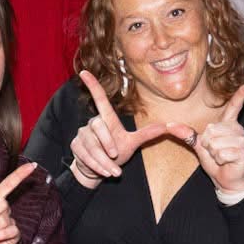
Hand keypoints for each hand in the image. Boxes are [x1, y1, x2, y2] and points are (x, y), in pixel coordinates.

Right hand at [68, 70, 191, 186]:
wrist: (99, 170)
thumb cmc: (116, 152)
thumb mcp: (132, 143)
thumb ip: (147, 134)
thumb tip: (167, 126)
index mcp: (106, 119)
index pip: (99, 98)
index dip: (92, 85)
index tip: (83, 72)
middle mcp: (93, 123)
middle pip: (98, 126)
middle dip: (108, 143)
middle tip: (116, 155)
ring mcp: (82, 134)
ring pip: (92, 145)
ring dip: (103, 160)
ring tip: (113, 171)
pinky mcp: (75, 146)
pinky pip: (85, 155)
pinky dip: (96, 165)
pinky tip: (104, 172)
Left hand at [192, 82, 243, 195]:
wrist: (225, 179)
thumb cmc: (215, 161)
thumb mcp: (198, 145)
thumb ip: (186, 133)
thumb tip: (170, 125)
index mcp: (227, 124)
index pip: (234, 106)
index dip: (242, 94)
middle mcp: (237, 129)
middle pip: (212, 129)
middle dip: (207, 144)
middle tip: (215, 152)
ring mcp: (242, 140)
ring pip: (216, 142)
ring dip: (214, 153)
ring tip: (221, 157)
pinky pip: (222, 153)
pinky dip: (220, 160)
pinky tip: (226, 162)